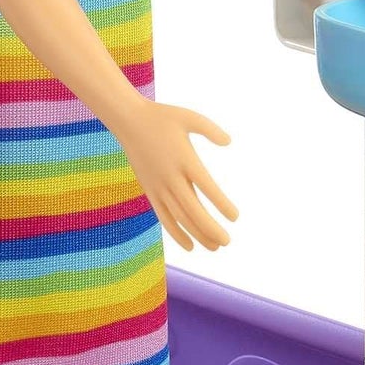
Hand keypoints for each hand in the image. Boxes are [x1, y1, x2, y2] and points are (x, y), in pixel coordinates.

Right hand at [109, 100, 238, 250]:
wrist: (129, 121)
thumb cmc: (162, 117)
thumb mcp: (189, 116)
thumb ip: (211, 129)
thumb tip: (229, 141)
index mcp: (185, 158)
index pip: (206, 186)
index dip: (221, 204)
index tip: (235, 216)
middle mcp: (171, 176)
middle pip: (192, 209)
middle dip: (210, 228)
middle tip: (228, 241)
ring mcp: (158, 185)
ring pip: (178, 217)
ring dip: (197, 234)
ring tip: (215, 247)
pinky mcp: (149, 190)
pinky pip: (163, 216)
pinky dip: (176, 233)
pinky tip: (190, 246)